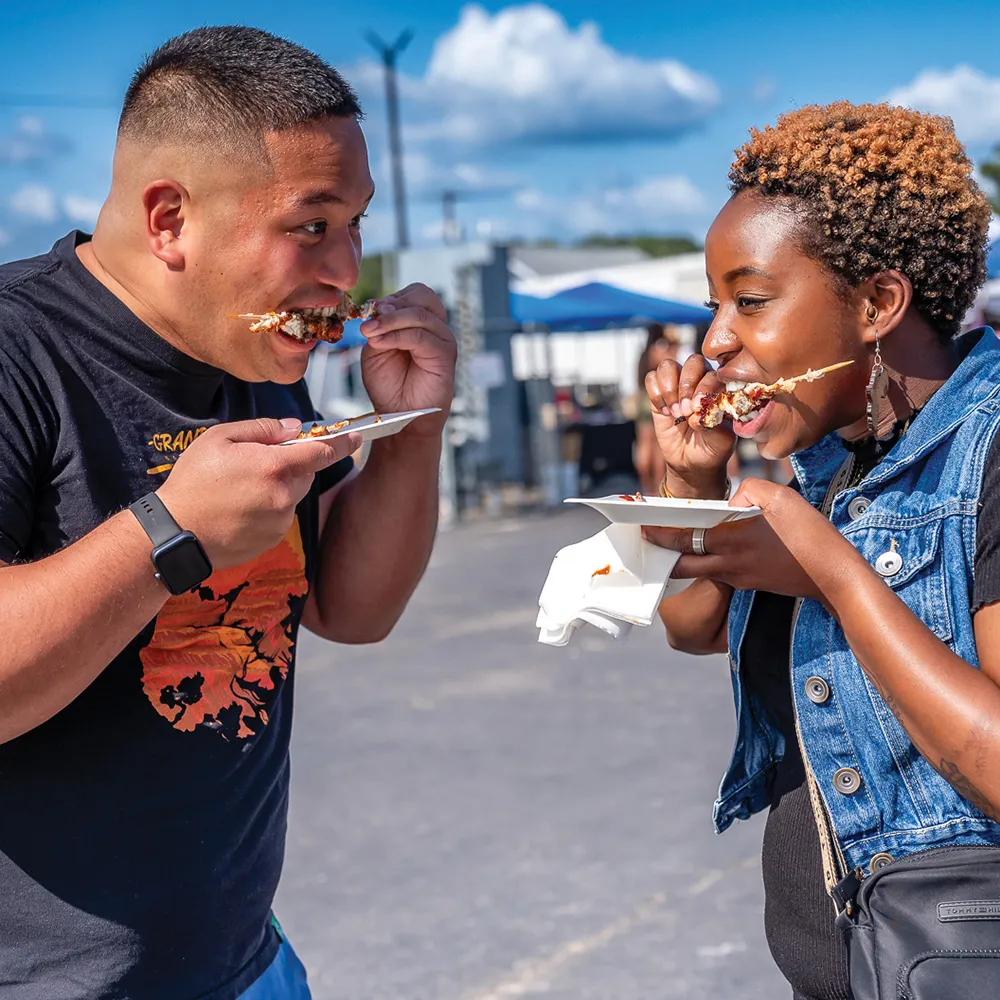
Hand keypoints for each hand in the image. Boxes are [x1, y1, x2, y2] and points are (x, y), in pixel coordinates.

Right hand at [156, 418, 359, 569]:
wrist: (176, 533)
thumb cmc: (193, 482)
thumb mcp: (219, 439)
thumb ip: (262, 429)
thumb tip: (293, 428)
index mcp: (273, 466)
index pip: (321, 452)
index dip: (341, 443)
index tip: (355, 438)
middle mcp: (283, 496)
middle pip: (306, 473)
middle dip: (291, 464)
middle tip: (256, 463)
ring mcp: (280, 521)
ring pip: (293, 495)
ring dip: (278, 487)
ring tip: (240, 489)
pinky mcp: (273, 539)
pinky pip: (281, 516)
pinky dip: (269, 508)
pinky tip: (240, 508)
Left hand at [359, 283, 456, 436]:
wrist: (400, 415)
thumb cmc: (389, 385)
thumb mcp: (376, 348)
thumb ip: (379, 327)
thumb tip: (379, 307)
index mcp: (422, 322)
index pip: (414, 293)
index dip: (391, 298)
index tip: (369, 312)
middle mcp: (436, 328)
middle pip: (423, 295)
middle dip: (393, 304)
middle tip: (371, 319)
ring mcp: (443, 340)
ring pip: (419, 314)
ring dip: (390, 321)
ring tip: (369, 332)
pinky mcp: (445, 355)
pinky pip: (421, 336)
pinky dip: (396, 336)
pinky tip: (379, 343)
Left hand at [643, 478, 855, 601]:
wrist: (833, 576)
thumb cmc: (809, 534)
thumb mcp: (779, 496)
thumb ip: (748, 489)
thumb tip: (733, 500)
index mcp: (730, 540)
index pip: (682, 538)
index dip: (659, 534)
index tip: (642, 527)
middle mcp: (728, 563)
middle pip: (682, 564)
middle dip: (662, 553)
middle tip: (648, 541)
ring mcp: (738, 577)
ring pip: (699, 570)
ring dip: (683, 559)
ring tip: (674, 544)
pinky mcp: (750, 584)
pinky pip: (720, 573)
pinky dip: (708, 562)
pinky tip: (714, 549)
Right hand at [645, 354, 734, 497]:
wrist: (692, 462)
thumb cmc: (713, 448)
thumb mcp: (721, 441)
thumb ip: (713, 425)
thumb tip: (695, 415)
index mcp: (721, 388)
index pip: (713, 374)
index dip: (703, 389)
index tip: (696, 411)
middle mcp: (701, 381)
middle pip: (693, 362)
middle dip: (685, 385)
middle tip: (683, 411)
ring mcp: (678, 386)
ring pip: (668, 366)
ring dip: (668, 389)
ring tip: (673, 412)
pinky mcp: (660, 394)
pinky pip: (651, 378)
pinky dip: (655, 394)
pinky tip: (664, 412)